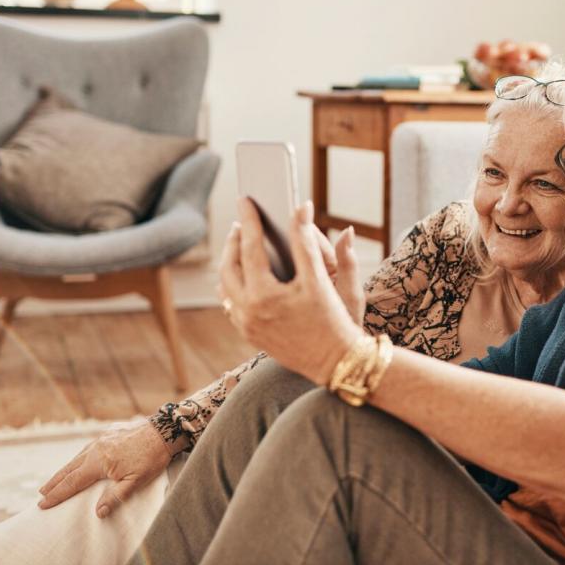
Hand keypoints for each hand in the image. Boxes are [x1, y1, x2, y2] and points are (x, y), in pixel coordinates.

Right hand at [37, 421, 172, 517]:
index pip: (72, 482)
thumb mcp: (135, 482)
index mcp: (99, 462)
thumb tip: (98, 512)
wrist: (163, 431)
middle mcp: (95, 449)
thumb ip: (115, 497)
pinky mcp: (108, 433)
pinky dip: (78, 459)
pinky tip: (77, 462)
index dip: (57, 494)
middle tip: (41, 494)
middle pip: (69, 469)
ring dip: (64, 470)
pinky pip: (87, 448)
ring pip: (77, 457)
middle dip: (54, 482)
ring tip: (54, 480)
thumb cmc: (151, 458)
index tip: (42, 504)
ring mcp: (101, 439)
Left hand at [220, 199, 363, 384]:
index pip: (249, 248)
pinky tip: (243, 275)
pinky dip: (233, 285)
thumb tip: (302, 208)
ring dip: (231, 262)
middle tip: (241, 221)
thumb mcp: (323, 279)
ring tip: (240, 244)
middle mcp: (248, 312)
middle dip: (233, 241)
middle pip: (229, 266)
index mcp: (264, 295)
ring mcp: (246, 326)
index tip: (246, 200)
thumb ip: (308, 241)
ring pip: (226, 286)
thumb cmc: (335, 321)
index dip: (248, 220)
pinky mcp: (250, 336)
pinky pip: (232, 304)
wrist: (338, 364)